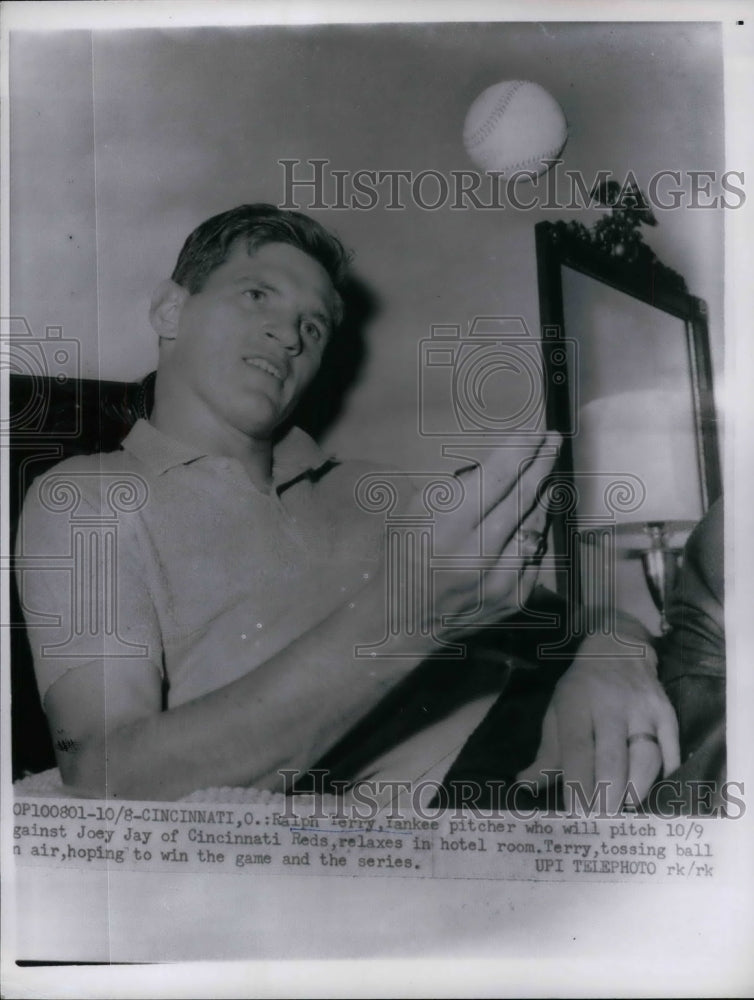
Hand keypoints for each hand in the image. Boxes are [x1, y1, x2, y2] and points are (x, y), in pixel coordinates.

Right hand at [414, 432, 559, 637]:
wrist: (402, 621)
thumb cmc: (404, 558)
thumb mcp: (414, 512)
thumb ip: (458, 487)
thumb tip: (503, 461)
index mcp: (447, 527)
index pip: (498, 476)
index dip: (521, 449)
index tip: (534, 431)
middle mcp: (478, 554)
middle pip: (523, 495)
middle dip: (542, 461)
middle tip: (552, 440)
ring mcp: (501, 579)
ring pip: (536, 524)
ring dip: (544, 494)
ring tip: (546, 472)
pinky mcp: (515, 598)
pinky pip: (535, 553)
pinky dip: (535, 531)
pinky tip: (533, 514)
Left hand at [516, 633, 679, 813]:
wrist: (618, 650)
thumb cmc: (581, 690)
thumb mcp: (557, 712)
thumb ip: (546, 753)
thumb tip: (526, 784)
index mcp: (577, 703)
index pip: (577, 749)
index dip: (577, 784)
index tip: (575, 815)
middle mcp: (611, 705)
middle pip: (613, 758)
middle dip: (606, 795)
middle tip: (601, 821)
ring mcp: (643, 709)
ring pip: (646, 758)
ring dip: (635, 790)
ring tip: (624, 809)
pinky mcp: (667, 713)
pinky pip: (670, 752)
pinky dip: (663, 778)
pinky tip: (653, 795)